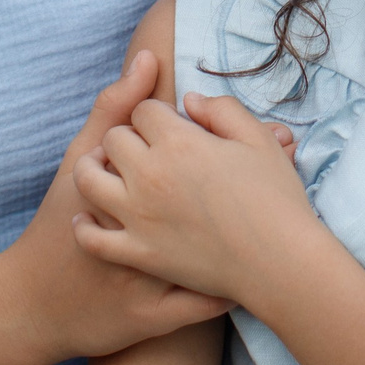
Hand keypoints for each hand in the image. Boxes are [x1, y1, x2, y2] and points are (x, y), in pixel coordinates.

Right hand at [0, 52, 236, 362]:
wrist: (32, 303)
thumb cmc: (55, 223)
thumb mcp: (78, 159)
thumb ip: (114, 107)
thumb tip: (151, 54)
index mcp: (130, 181)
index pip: (187, 151)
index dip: (211, 149)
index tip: (216, 152)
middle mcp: (141, 226)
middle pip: (209, 197)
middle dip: (239, 188)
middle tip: (254, 180)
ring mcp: (148, 276)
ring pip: (214, 257)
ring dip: (244, 241)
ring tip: (264, 227)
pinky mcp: (151, 317)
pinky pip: (201, 305)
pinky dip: (228, 294)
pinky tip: (248, 280)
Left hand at [72, 89, 323, 308]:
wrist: (280, 264)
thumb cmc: (277, 200)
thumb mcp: (258, 140)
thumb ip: (223, 109)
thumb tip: (189, 100)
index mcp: (178, 142)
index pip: (144, 110)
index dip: (157, 114)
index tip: (170, 127)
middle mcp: (149, 174)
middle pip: (113, 139)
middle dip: (128, 137)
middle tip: (146, 150)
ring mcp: (138, 216)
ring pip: (88, 178)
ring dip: (93, 169)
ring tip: (106, 172)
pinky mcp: (138, 253)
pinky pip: (92, 237)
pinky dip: (85, 226)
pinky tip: (89, 218)